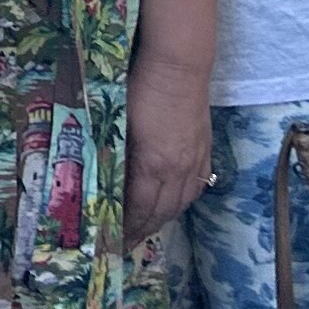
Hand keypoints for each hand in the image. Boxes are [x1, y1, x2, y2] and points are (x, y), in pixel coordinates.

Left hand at [122, 61, 212, 233]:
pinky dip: (182, 200)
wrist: (179, 65)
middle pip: (162, 211)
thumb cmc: (139, 87)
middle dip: (144, 230)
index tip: (114, 242)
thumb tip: (104, 180)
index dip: (128, 228)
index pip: (140, 209)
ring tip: (147, 227)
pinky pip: (196, 187)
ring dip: (163, 218)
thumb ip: (115, 155)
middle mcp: (178, 169)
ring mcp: (195, 160)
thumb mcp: (119, 123)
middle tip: (126, 243)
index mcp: (154, 165)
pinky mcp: (205, 149)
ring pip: (181, 202)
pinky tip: (174, 202)